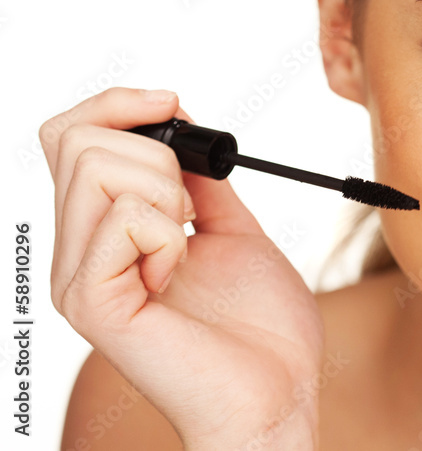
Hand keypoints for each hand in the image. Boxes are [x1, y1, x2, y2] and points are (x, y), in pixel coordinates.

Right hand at [41, 87, 323, 448]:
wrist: (276, 393)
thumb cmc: (260, 327)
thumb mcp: (234, 231)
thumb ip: (202, 184)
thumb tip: (185, 128)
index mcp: (106, 233)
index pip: (70, 136)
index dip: (117, 103)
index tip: (173, 102)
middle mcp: (78, 252)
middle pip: (77, 140)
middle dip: (157, 155)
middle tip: (191, 212)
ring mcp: (79, 278)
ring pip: (95, 168)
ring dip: (167, 194)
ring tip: (186, 246)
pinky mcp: (93, 304)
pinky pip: (120, 219)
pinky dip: (168, 233)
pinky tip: (177, 275)